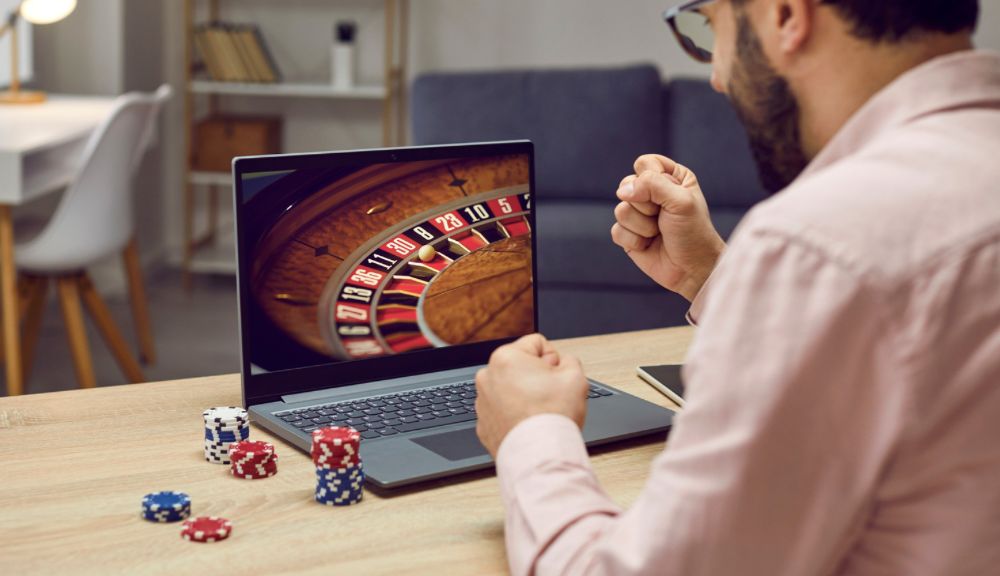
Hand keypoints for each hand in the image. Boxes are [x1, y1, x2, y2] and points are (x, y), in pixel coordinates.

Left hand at [475, 334, 588, 456]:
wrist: (538, 455)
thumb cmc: (553, 415)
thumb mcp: (575, 375)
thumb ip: (568, 360)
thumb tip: (561, 363)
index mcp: (505, 357)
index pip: (536, 344)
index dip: (553, 359)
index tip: (556, 377)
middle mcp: (487, 376)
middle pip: (521, 367)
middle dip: (536, 377)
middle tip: (550, 396)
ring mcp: (482, 402)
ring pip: (511, 389)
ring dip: (524, 396)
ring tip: (539, 413)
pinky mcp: (483, 424)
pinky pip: (502, 411)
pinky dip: (514, 415)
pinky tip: (528, 425)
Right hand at [611, 154, 725, 301]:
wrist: (692, 268)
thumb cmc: (693, 233)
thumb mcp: (681, 201)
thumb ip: (652, 185)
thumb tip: (622, 191)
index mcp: (670, 177)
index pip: (644, 163)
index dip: (651, 179)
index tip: (668, 196)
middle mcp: (652, 193)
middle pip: (627, 185)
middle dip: (646, 206)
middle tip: (664, 217)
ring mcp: (638, 214)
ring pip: (620, 210)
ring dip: (642, 226)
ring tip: (659, 233)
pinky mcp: (628, 234)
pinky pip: (616, 231)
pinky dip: (634, 241)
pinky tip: (649, 245)